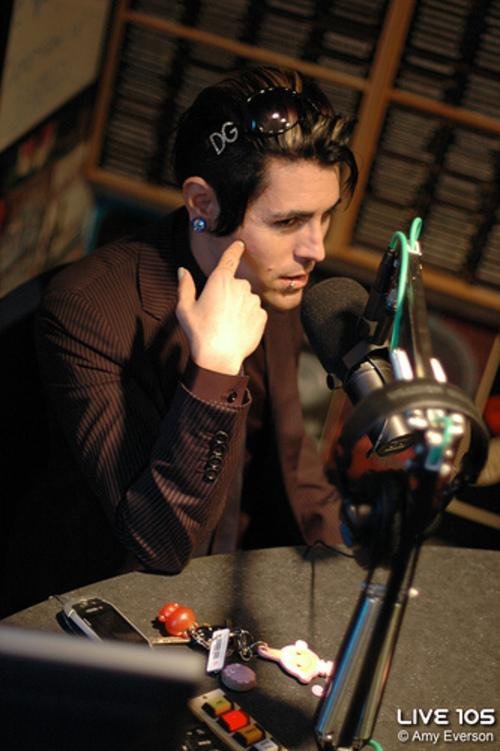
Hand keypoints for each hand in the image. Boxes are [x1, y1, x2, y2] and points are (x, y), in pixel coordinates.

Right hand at [176, 240, 266, 374]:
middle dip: (230, 294)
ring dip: (240, 307)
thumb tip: (182, 271)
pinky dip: (248, 319)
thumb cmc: (199, 331)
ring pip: (247, 299)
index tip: (240, 244)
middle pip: (237, 284)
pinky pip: (255, 313)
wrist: (219, 356)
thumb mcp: (184, 308)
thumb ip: (185, 286)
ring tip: (227, 325)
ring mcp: (253, 301)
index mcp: (220, 280)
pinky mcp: (262, 316)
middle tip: (217, 313)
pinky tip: (237, 330)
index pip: (230, 258)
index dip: (235, 249)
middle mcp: (240, 286)